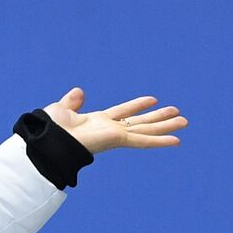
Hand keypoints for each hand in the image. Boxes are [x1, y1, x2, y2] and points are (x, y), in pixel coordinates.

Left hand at [43, 87, 186, 154]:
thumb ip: (72, 101)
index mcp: (97, 121)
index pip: (122, 112)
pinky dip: (160, 141)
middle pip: (140, 122)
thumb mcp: (62, 109)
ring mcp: (115, 135)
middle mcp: (109, 129)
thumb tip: (79, 91)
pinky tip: (177, 140)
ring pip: (147, 130)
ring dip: (165, 126)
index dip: (136, 105)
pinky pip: (143, 140)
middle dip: (158, 118)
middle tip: (177, 114)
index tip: (152, 99)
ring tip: (184, 122)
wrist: (47, 139)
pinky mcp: (118, 140)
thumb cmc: (50, 129)